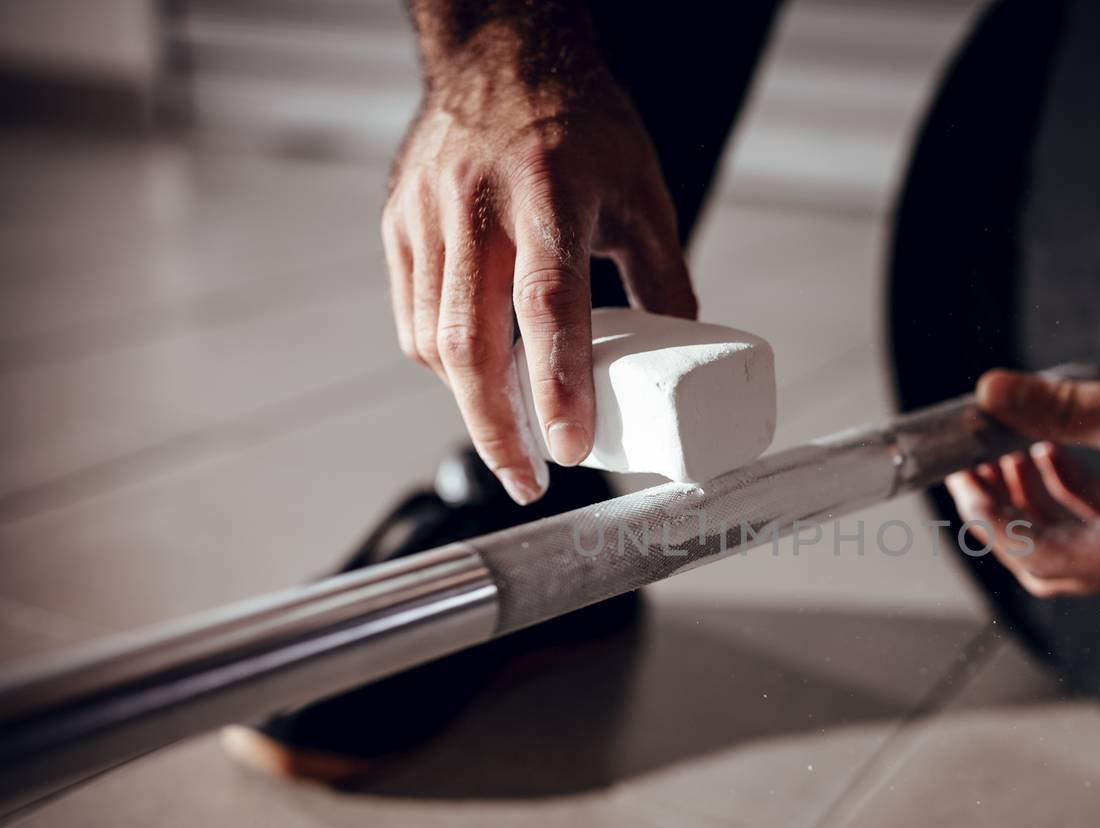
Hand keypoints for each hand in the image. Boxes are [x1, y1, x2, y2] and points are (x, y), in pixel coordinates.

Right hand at [382, 53, 693, 502]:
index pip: (549, 305)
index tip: (569, 449)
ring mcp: (428, 215)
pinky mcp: (399, 225)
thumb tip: (682, 357)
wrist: (500, 57)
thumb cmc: (580, 126)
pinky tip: (478, 375)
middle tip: (529, 480)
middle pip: (471, 342)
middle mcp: (478, 205)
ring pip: (434, 339)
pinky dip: (445, 363)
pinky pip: (414, 317)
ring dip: (471, 400)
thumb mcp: (642, 194)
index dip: (558, 385)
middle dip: (496, 429)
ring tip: (511, 432)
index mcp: (550, 192)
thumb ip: (663, 278)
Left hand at [945, 339, 1099, 595]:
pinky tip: (1054, 445)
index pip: (1040, 558)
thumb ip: (1062, 407)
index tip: (963, 481)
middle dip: (1007, 513)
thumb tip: (994, 396)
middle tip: (974, 469)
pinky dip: (1071, 482)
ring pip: (1077, 532)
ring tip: (1008, 448)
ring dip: (1035, 496)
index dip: (991, 522)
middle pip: (1053, 558)